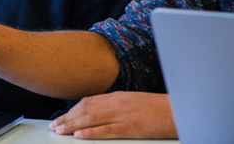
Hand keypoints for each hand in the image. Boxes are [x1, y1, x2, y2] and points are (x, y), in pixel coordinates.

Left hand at [49, 92, 176, 139]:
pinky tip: (80, 137)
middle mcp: (118, 103)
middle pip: (86, 110)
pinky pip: (107, 130)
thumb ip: (118, 105)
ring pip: (92, 119)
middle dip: (67, 118)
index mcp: (119, 96)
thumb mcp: (136, 102)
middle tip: (54, 126)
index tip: (62, 116)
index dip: (73, 110)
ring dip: (73, 126)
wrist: (180, 110)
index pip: (89, 101)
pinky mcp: (132, 127)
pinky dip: (91, 133)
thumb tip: (102, 111)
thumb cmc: (160, 109)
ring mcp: (124, 115)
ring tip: (60, 131)